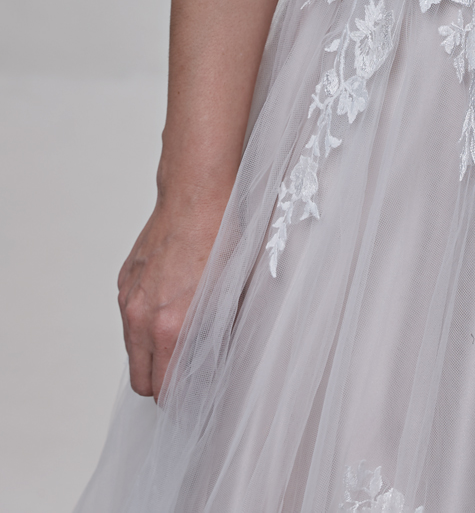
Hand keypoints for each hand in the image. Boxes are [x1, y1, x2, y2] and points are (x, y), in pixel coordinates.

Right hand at [117, 193, 226, 399]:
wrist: (196, 193)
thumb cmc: (221, 236)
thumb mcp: (232, 291)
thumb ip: (217, 331)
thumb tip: (216, 357)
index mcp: (170, 326)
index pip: (165, 388)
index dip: (181, 398)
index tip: (196, 396)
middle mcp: (142, 317)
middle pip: (141, 380)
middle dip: (162, 385)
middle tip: (187, 376)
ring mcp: (128, 299)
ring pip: (132, 350)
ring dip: (152, 354)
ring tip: (181, 339)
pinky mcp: (124, 282)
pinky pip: (129, 319)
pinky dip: (145, 324)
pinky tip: (170, 305)